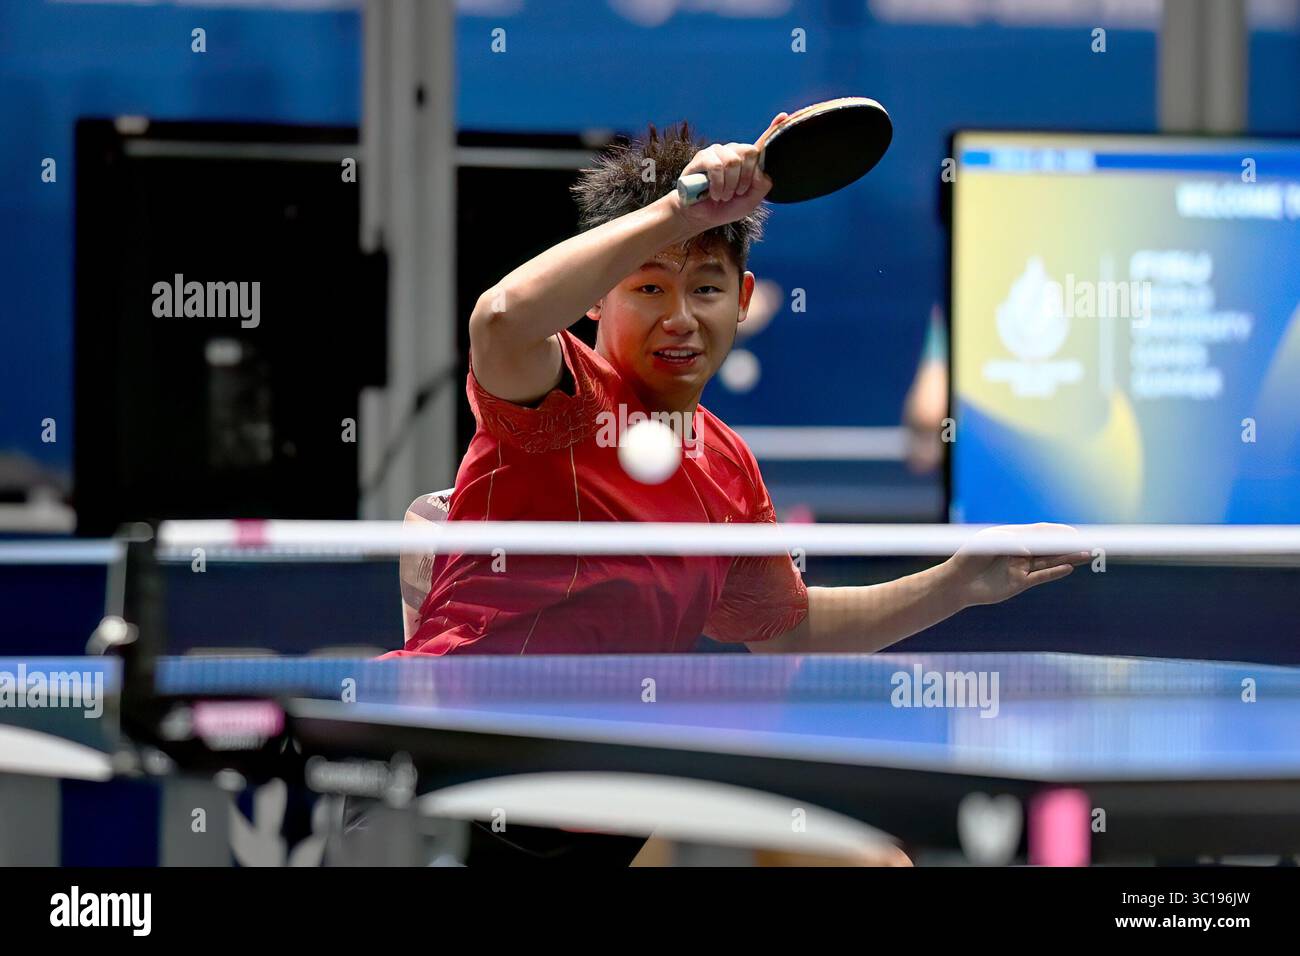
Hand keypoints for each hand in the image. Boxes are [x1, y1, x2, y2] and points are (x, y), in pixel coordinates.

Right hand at [672, 112, 786, 230]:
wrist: (701, 216)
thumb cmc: (725, 207)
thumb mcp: (750, 202)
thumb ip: (761, 187)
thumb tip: (760, 170)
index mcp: (747, 161)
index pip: (762, 142)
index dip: (773, 130)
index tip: (784, 116)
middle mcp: (733, 152)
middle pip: (749, 151)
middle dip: (745, 178)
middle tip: (736, 193)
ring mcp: (718, 152)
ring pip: (733, 162)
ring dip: (729, 186)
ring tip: (723, 196)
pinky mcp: (702, 157)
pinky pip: (717, 167)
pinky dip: (718, 185)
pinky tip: (714, 194)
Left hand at [942, 523, 1090, 608]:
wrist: (956, 582)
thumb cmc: (968, 557)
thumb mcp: (986, 544)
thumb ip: (1008, 544)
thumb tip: (1028, 550)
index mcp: (1014, 537)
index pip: (1041, 532)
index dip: (1058, 532)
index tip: (1075, 531)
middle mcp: (1021, 552)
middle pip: (1050, 547)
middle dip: (1070, 544)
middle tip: (1091, 542)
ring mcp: (1021, 568)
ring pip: (1050, 561)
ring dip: (1069, 558)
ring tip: (1088, 554)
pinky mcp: (1019, 583)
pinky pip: (1040, 577)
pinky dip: (1054, 572)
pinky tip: (1069, 568)